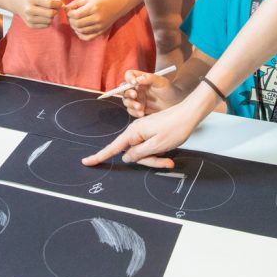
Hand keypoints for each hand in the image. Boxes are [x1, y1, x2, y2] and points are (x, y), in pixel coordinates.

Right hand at [18, 0, 63, 28]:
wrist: (20, 2)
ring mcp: (29, 19)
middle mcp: (29, 10)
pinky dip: (48, 20)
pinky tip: (44, 15)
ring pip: (49, 21)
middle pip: (51, 14)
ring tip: (48, 10)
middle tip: (55, 7)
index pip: (50, 4)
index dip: (58, 3)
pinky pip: (46, 25)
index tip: (59, 2)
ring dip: (52, 16)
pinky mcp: (30, 25)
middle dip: (56, 10)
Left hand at [65, 0, 123, 39]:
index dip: (69, 14)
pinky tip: (79, 30)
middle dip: (71, 21)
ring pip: (81, 31)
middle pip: (78, 24)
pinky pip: (88, 38)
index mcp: (93, 8)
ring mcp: (100, 26)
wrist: (118, 4)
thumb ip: (76, 3)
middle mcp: (97, 18)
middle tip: (71, 17)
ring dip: (75, 27)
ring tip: (75, 22)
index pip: (76, 15)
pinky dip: (81, 35)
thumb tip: (65, 9)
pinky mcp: (101, 31)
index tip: (69, 11)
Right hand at [82, 96, 205, 168]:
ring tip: (169, 158)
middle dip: (147, 160)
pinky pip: (149, 147)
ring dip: (155, 157)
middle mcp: (136, 131)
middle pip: (132, 153)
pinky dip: (158, 152)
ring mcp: (143, 131)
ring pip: (143, 152)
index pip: (113, 147)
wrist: (189, 114)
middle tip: (164, 161)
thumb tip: (126, 157)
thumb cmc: (175, 128)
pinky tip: (168, 153)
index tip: (86, 161)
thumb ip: (139, 153)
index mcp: (134, 132)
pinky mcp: (150, 132)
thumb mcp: (157, 145)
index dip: (100, 156)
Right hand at [120, 69, 177, 116]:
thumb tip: (138, 79)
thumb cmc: (169, 90)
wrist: (175, 104)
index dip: (128, 78)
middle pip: (123, 89)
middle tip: (135, 96)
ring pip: (126, 101)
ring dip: (131, 104)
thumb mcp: (161, 82)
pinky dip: (134, 112)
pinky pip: (131, 111)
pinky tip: (142, 113)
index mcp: (140, 79)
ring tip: (140, 107)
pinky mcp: (138, 108)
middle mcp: (136, 88)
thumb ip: (150, 78)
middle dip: (128, 93)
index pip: (129, 75)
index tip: (134, 83)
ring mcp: (137, 99)